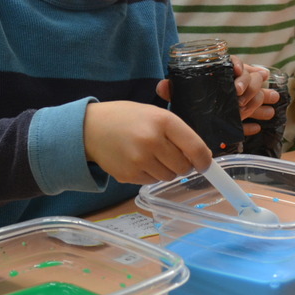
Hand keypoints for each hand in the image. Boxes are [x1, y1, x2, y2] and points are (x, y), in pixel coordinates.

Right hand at [84, 100, 211, 183]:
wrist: (89, 128)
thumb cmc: (126, 118)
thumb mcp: (154, 113)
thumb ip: (178, 132)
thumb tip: (203, 156)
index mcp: (162, 121)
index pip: (196, 148)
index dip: (204, 160)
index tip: (205, 164)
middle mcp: (152, 141)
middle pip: (184, 167)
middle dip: (183, 164)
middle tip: (171, 155)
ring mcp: (139, 160)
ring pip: (168, 177)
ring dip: (166, 170)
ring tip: (151, 155)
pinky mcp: (129, 175)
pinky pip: (152, 181)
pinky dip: (150, 174)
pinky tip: (138, 161)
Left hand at [156, 58, 274, 136]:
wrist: (194, 116)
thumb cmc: (189, 98)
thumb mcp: (181, 93)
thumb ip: (172, 89)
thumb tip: (161, 87)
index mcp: (222, 71)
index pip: (235, 62)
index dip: (239, 65)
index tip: (236, 71)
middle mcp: (236, 80)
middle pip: (251, 77)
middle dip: (248, 85)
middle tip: (238, 95)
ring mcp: (243, 95)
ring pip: (259, 92)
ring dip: (258, 100)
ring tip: (248, 109)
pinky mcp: (246, 109)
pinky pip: (257, 111)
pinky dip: (258, 117)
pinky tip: (256, 126)